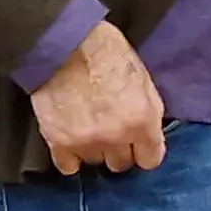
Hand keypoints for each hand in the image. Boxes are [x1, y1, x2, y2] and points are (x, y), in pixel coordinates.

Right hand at [31, 21, 166, 175]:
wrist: (66, 43)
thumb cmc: (107, 52)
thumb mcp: (143, 80)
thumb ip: (148, 112)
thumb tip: (148, 133)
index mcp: (143, 119)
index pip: (151, 159)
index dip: (144, 151)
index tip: (138, 146)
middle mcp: (117, 136)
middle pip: (121, 164)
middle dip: (118, 149)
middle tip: (110, 131)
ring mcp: (87, 142)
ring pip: (95, 162)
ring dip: (93, 149)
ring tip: (87, 128)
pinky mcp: (59, 142)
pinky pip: (68, 166)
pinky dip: (69, 156)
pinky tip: (70, 140)